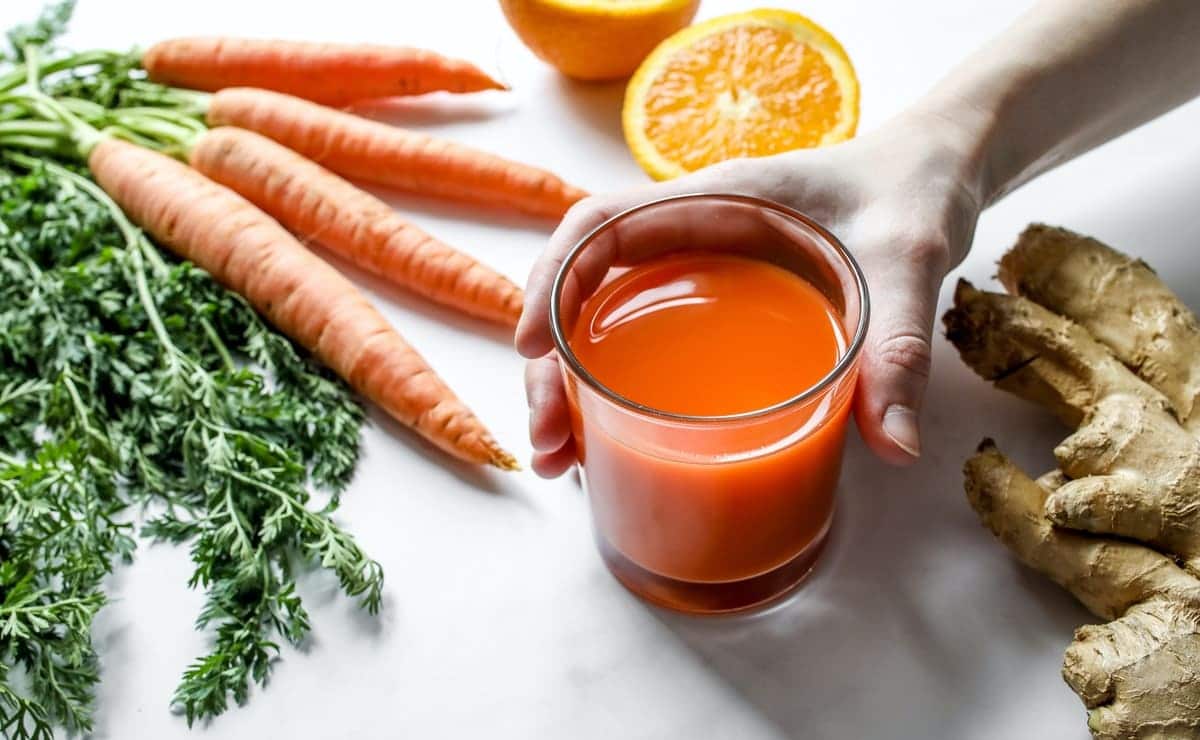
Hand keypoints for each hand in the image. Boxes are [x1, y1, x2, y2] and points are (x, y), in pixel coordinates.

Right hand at [516, 111, 984, 475]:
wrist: (939, 173)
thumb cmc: (914, 193)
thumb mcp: (910, 262)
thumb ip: (899, 349)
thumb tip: (897, 449)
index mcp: (717, 200)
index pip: (602, 222)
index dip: (553, 279)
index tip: (533, 347)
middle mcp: (693, 233)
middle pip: (587, 287)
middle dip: (551, 364)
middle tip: (550, 441)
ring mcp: (702, 268)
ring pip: (606, 318)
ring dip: (571, 385)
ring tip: (564, 458)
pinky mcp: (720, 301)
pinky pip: (646, 337)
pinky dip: (614, 385)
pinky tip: (613, 439)